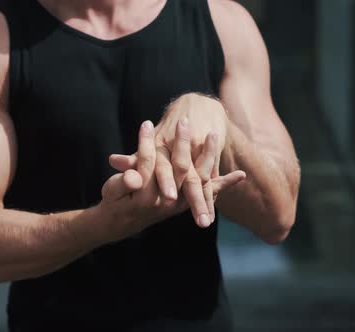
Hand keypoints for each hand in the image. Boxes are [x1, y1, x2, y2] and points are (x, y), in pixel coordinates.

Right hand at [99, 120, 245, 241]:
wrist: (124, 221)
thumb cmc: (116, 200)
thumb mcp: (114, 191)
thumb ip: (123, 182)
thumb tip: (128, 174)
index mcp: (147, 195)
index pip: (149, 164)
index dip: (146, 144)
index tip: (147, 124)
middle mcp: (168, 199)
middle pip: (179, 169)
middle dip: (182, 143)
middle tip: (184, 120)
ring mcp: (181, 201)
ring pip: (198, 177)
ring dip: (207, 156)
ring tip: (213, 134)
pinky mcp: (189, 200)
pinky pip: (209, 191)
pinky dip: (224, 183)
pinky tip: (241, 175)